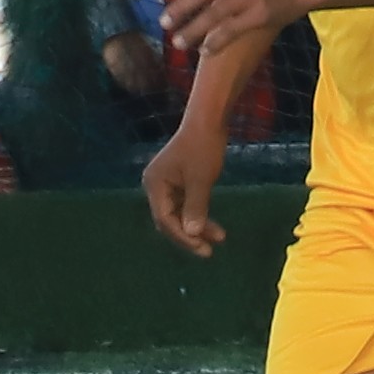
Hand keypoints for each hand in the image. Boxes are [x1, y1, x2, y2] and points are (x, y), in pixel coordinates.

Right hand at [142, 100, 234, 256]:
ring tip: (218, 238)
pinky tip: (213, 226)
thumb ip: (195, 208)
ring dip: (197, 226)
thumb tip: (192, 235)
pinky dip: (198, 214)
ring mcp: (166, 184)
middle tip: (208, 251)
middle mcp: (156, 186)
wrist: (208, 122)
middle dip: (189, 235)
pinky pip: (185, 204)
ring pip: (179, 214)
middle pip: (169, 219)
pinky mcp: (177, 181)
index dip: (183, 236)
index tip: (202, 246)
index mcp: (154, 185)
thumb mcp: (201, 180)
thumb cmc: (202, 148)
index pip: (165, 219)